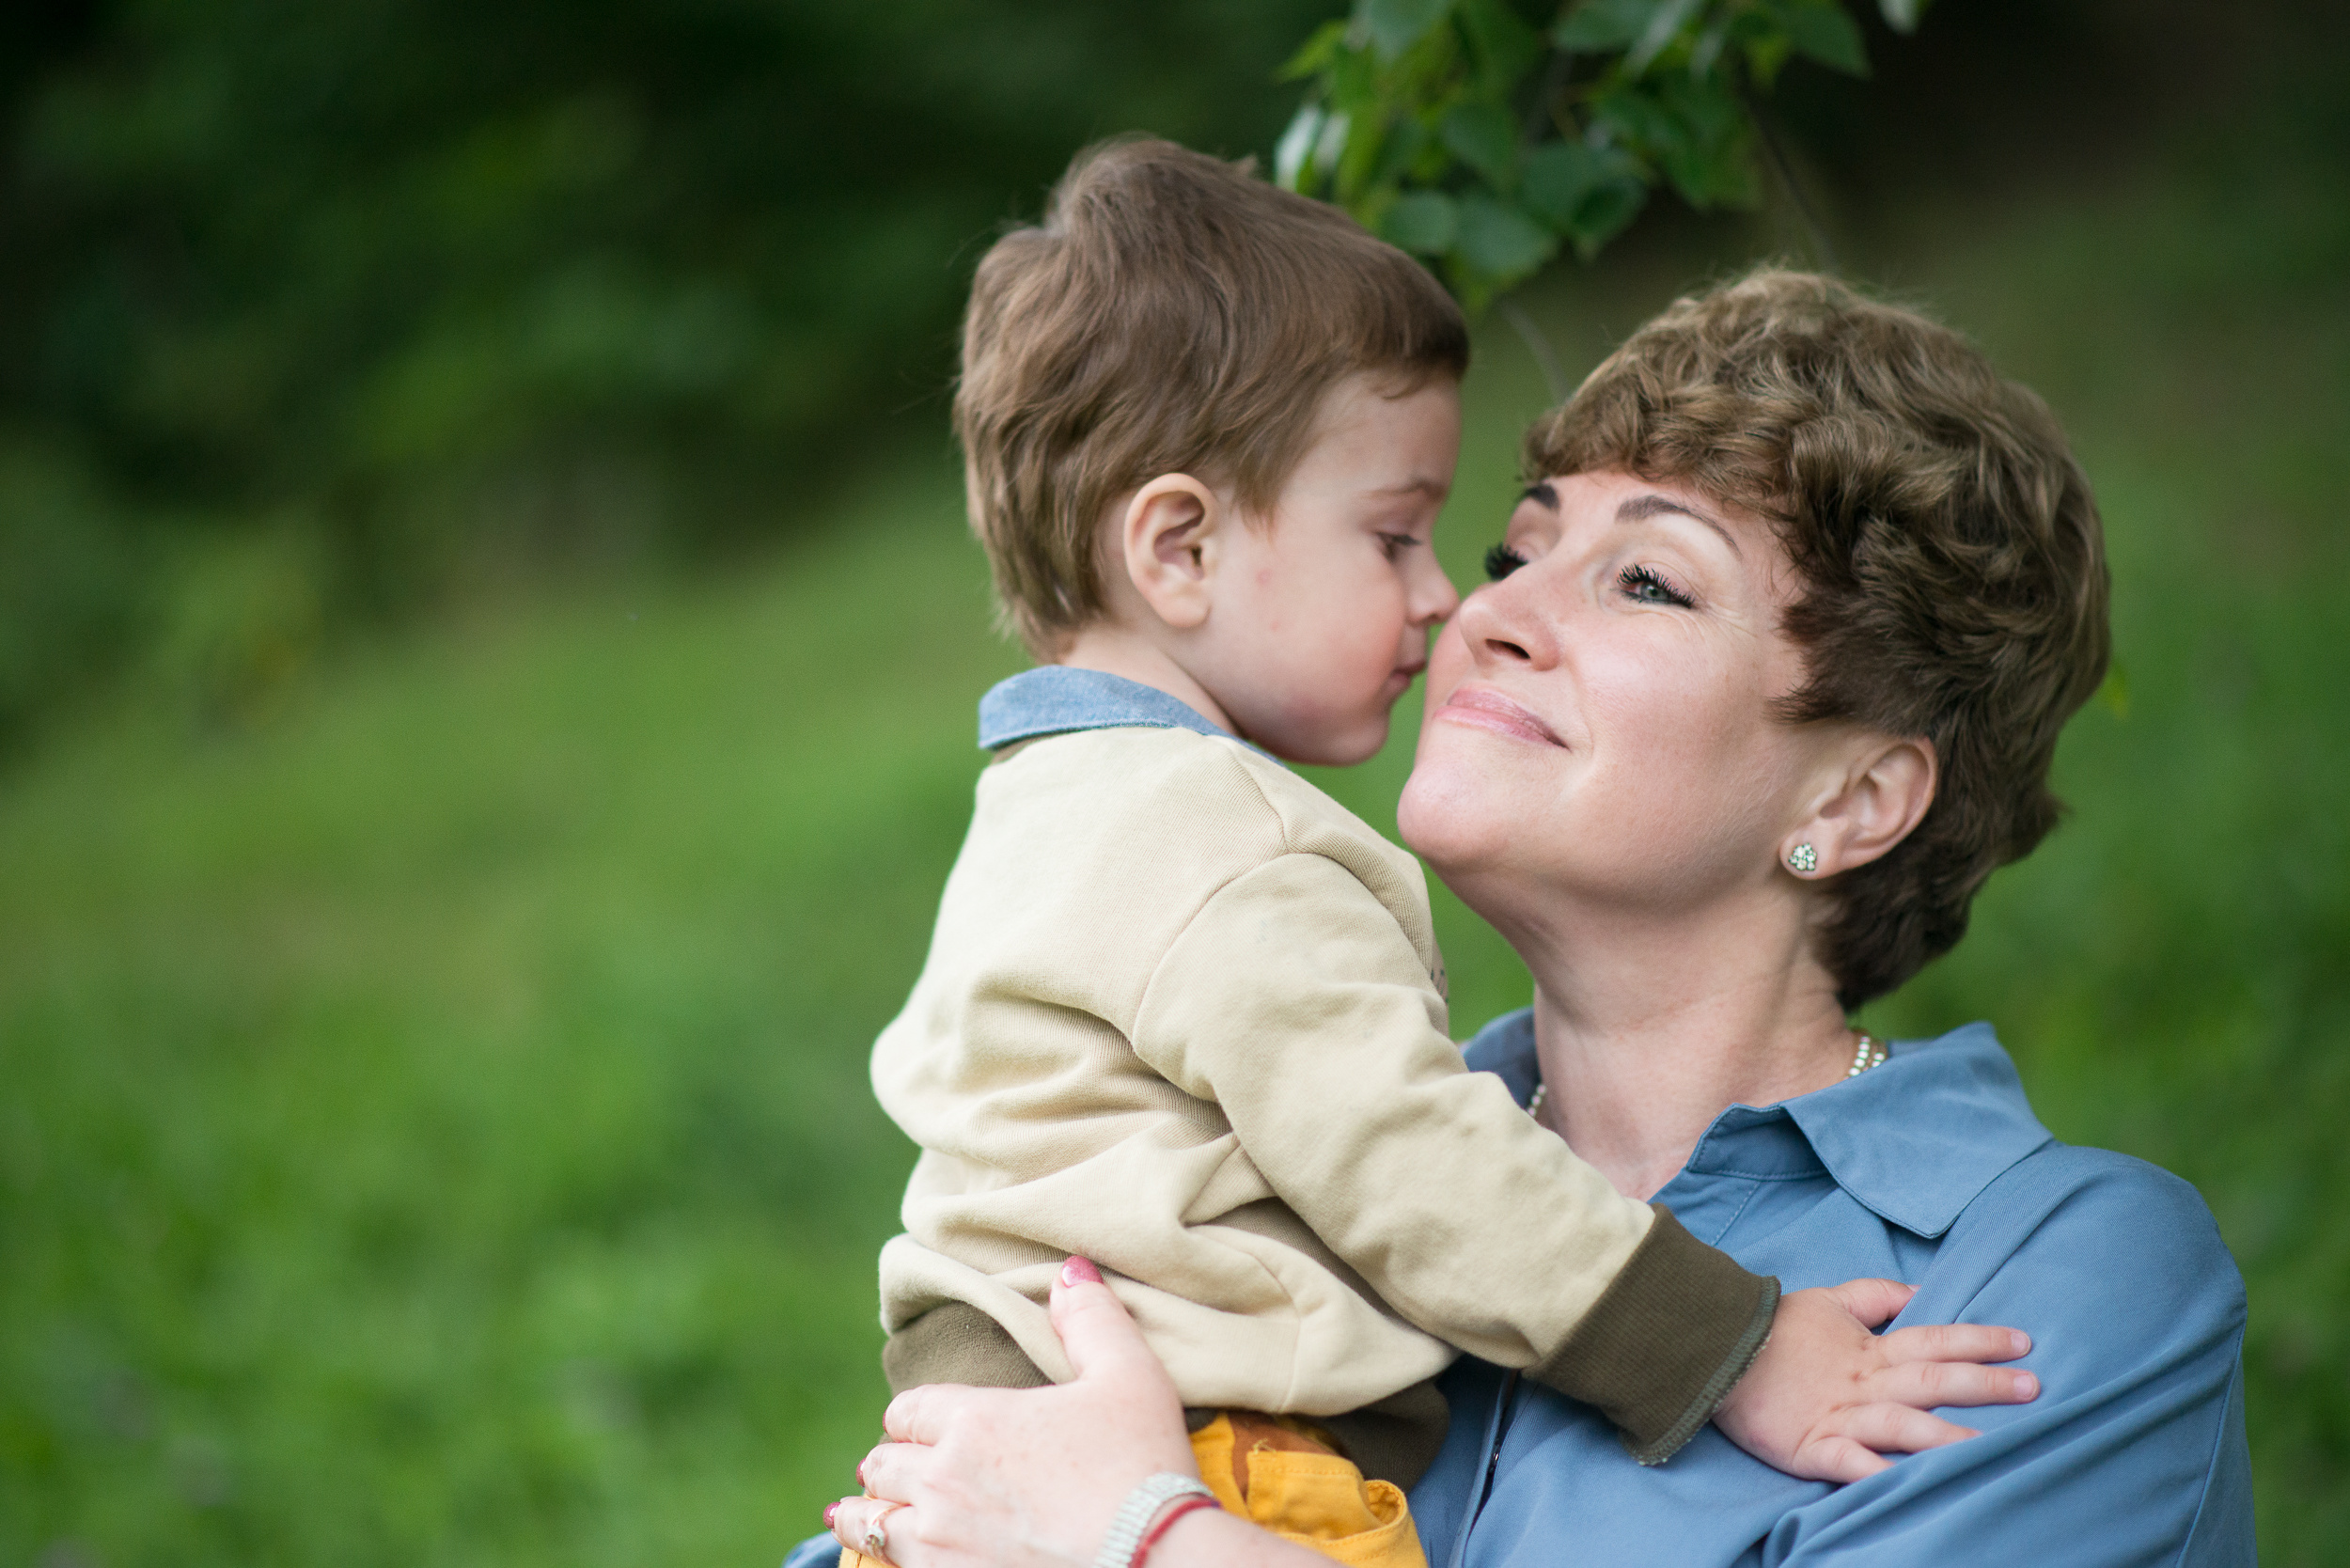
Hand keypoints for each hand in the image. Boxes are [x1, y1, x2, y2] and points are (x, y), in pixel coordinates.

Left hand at [828, 1258, 1198, 1567]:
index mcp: (975, 1419)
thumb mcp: (1129, 1375)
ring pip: (872, 1520)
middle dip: (887, 1460)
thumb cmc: (1142, 1466)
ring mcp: (940, 1540)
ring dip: (865, 1511)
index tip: (918, 1422)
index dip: (912, 1414)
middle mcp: (943, 1478)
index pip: (909, 1409)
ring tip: (854, 1511)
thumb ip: (1092, 1318)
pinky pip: (888, 1566)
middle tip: (888, 1466)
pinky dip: (878, 1555)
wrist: (1152, 1559)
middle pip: (884, 1463)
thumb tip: (1072, 1270)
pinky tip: (877, 1556)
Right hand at [1711, 1278, 2038, 1483]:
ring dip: (1945, 1436)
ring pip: (1902, 1425)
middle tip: (2033, 1387)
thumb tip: (1918, 1293)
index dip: (1978, 1340)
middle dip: (1982, 1384)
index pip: (1933, 1339)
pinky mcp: (1812, 1447)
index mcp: (1869, 1349)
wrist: (1712, 1348)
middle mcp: (1863, 1382)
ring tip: (1988, 1447)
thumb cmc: (1771, 1327)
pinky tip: (1910, 1485)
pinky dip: (1879, 1474)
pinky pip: (1851, 1464)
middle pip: (1930, 1380)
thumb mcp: (1827, 1300)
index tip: (2024, 1343)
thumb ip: (1874, 1297)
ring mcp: (1840, 1416)